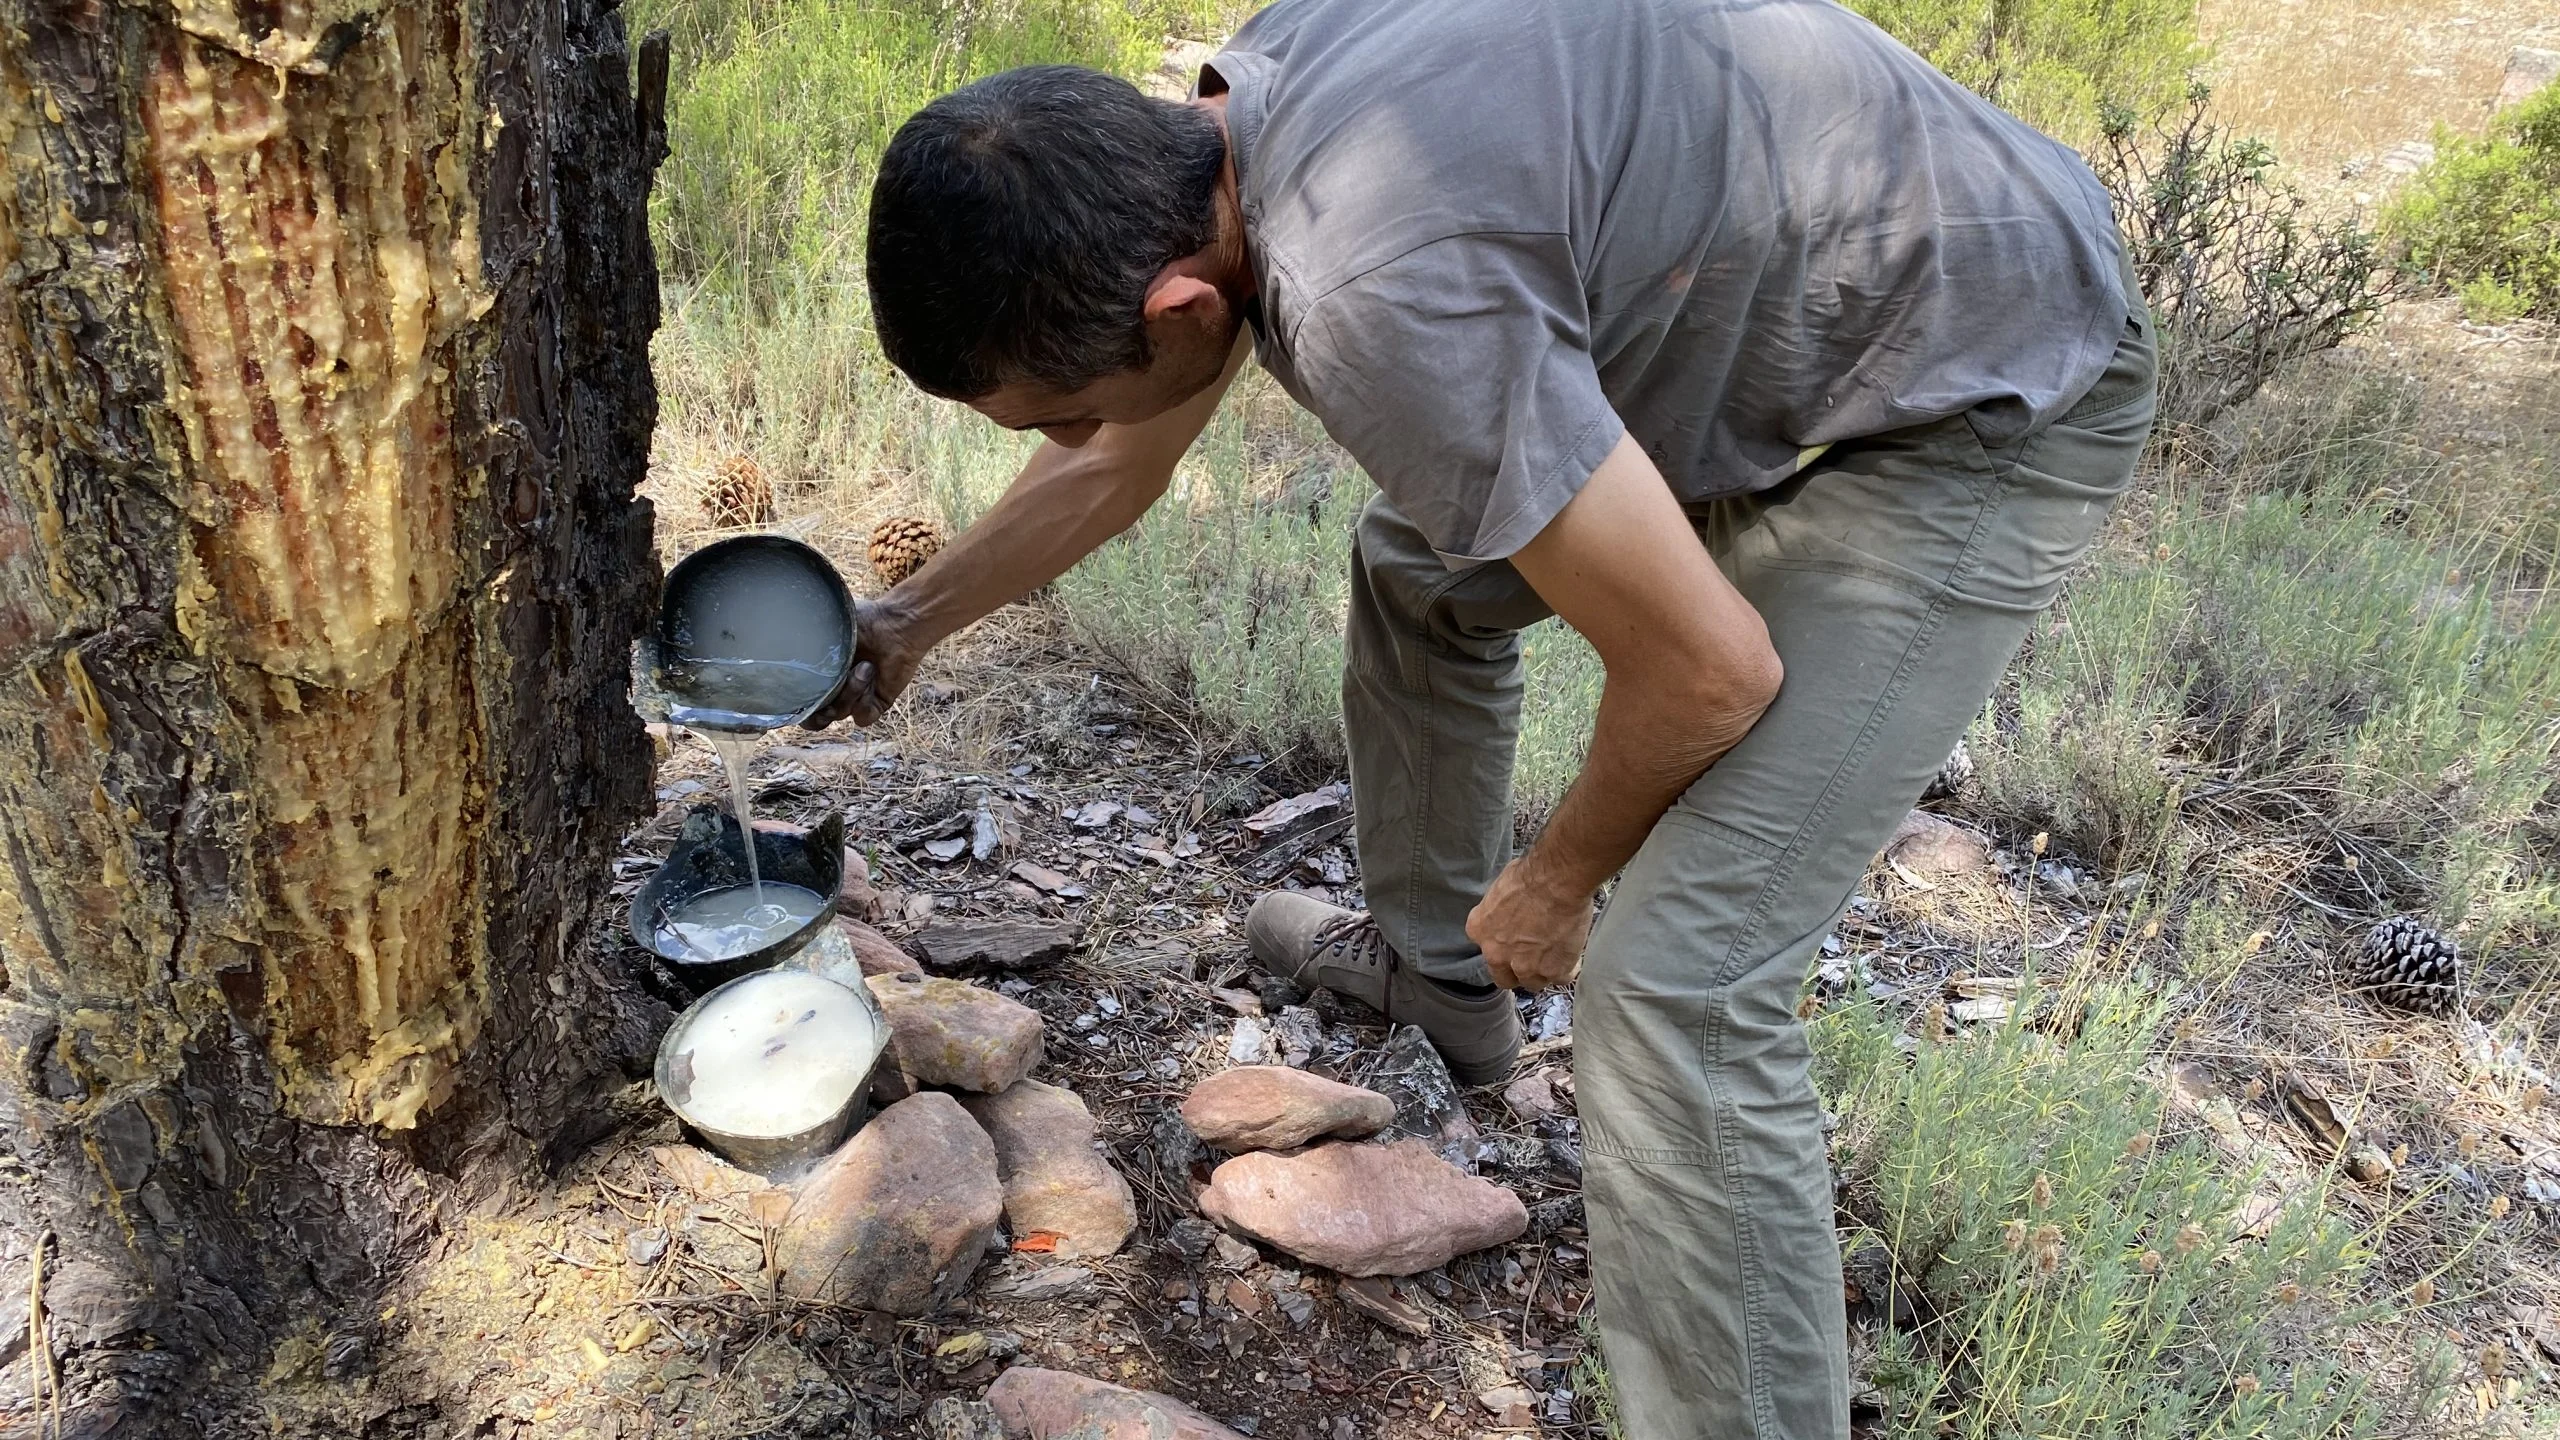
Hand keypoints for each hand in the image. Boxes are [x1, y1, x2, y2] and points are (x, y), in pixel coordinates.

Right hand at [803, 596, 926, 729]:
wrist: (897, 623)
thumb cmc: (862, 619)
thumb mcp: (825, 627)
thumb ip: (802, 641)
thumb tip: (778, 642)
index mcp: (818, 673)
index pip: (799, 701)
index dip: (795, 705)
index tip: (795, 697)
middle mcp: (835, 689)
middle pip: (816, 717)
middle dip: (817, 710)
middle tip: (824, 697)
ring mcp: (855, 697)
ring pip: (840, 714)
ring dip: (849, 692)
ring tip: (864, 667)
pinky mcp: (876, 703)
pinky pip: (862, 718)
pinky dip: (863, 704)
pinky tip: (871, 680)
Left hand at [1466, 858, 1595, 991]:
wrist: (1557, 882)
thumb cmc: (1531, 875)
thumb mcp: (1501, 888)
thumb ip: (1500, 909)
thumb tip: (1510, 908)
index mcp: (1479, 930)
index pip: (1487, 950)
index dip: (1504, 947)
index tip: (1514, 942)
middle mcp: (1497, 954)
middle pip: (1506, 977)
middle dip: (1518, 970)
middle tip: (1533, 957)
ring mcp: (1525, 967)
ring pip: (1533, 983)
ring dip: (1543, 972)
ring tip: (1555, 956)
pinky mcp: (1552, 971)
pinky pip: (1559, 979)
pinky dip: (1566, 969)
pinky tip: (1571, 956)